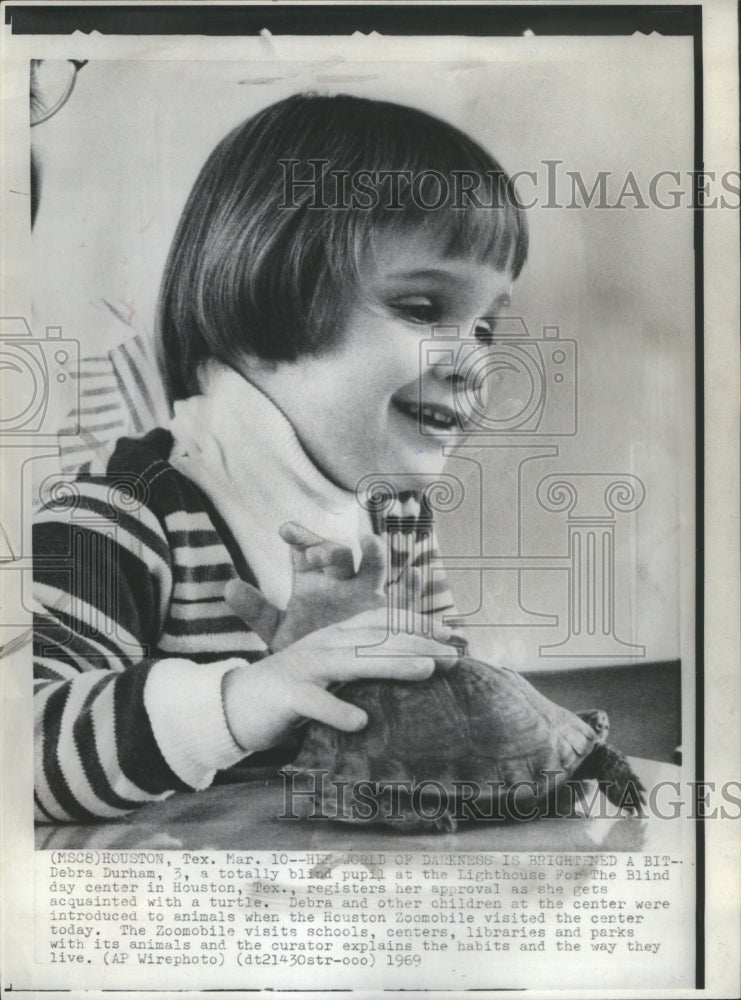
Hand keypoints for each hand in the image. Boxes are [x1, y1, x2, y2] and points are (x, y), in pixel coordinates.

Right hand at [222, 607, 451, 752]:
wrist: (235, 705)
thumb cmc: (294, 692)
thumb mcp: (331, 674)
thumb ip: (361, 668)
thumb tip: (412, 671)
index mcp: (335, 637)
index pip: (381, 623)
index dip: (417, 625)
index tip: (451, 634)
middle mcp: (323, 645)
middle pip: (375, 639)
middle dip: (417, 643)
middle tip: (453, 654)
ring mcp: (304, 668)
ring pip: (351, 662)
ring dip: (390, 664)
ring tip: (426, 670)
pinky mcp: (286, 695)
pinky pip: (313, 704)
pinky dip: (335, 712)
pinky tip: (360, 723)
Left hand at [225, 522, 422, 650]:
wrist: (338, 679)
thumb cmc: (306, 650)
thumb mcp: (280, 633)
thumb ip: (257, 610)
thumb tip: (227, 587)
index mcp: (313, 578)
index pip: (305, 550)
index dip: (299, 536)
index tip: (287, 531)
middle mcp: (342, 579)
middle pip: (338, 554)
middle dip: (329, 550)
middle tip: (316, 555)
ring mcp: (369, 593)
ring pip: (373, 564)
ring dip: (372, 552)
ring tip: (369, 542)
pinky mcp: (391, 614)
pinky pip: (404, 596)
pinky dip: (411, 585)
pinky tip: (414, 574)